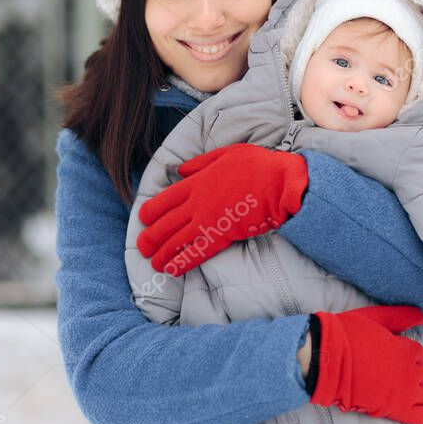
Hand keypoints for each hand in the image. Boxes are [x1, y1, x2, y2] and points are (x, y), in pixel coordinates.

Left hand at [136, 144, 308, 274]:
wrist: (279, 181)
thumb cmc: (258, 164)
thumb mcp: (226, 153)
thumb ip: (201, 163)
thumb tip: (180, 170)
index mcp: (197, 181)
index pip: (165, 199)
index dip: (151, 211)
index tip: (143, 219)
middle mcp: (197, 203)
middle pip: (166, 223)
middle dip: (151, 237)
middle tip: (143, 247)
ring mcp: (208, 221)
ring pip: (176, 241)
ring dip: (162, 253)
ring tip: (154, 263)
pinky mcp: (222, 236)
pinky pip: (196, 252)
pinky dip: (182, 262)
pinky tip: (171, 270)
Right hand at [311, 305, 422, 423]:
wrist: (327, 358)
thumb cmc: (348, 334)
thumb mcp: (377, 318)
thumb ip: (401, 316)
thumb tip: (422, 316)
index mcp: (408, 348)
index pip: (420, 356)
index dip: (412, 359)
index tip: (405, 361)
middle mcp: (410, 370)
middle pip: (422, 377)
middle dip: (416, 378)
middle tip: (407, 380)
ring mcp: (403, 390)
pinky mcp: (393, 407)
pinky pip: (419, 415)